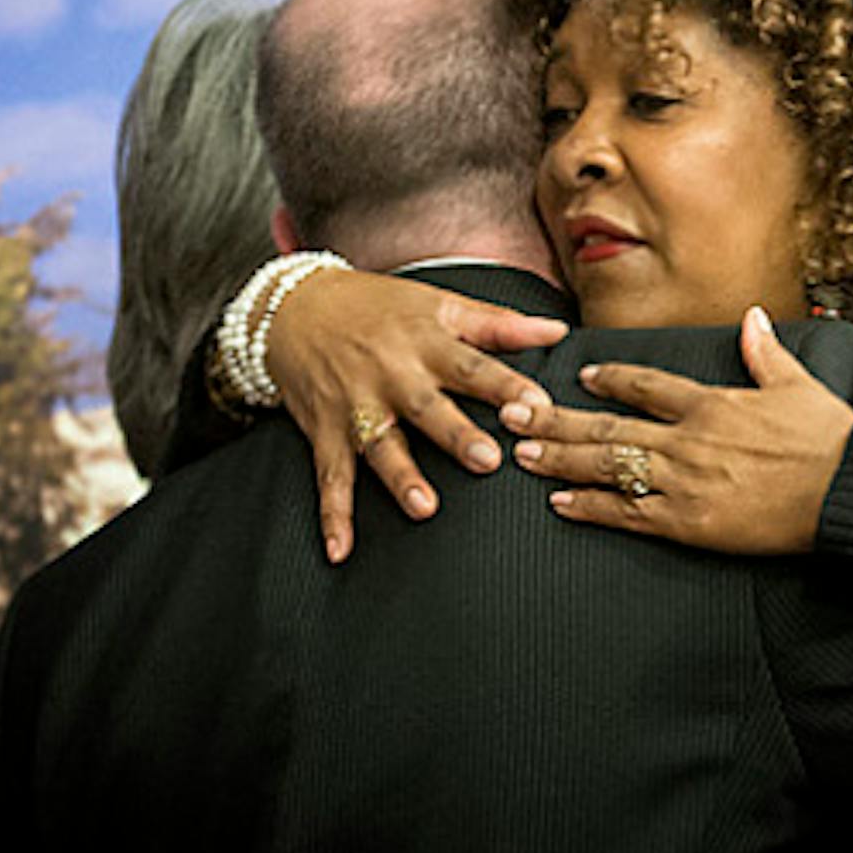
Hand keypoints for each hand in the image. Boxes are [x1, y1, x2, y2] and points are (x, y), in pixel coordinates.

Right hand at [264, 269, 567, 561]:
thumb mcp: (439, 303)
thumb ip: (499, 324)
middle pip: (426, 407)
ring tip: (425, 507)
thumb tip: (559, 329)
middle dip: (456, 434)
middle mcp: (390, 374)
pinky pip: (328, 476)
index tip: (539, 405)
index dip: (505, 385)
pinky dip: (332, 514)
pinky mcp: (323, 430)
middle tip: (489, 460)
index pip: (472, 364)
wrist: (293, 307)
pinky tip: (340, 549)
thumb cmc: (378, 307)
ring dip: (400, 477)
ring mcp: (354, 404)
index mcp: (425, 342)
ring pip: (379, 444)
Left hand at [503, 307, 852, 553]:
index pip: (647, 385)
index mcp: (712, 403)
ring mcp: (684, 481)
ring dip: (561, 460)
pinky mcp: (689, 522)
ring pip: (608, 468)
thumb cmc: (831, 439)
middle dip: (557, 420)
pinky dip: (591, 508)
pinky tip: (561, 504)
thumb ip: (766, 353)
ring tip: (523, 455)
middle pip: (609, 426)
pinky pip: (628, 513)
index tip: (583, 375)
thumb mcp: (799, 385)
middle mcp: (687, 438)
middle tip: (515, 414)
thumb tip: (752, 318)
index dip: (611, 378)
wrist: (847, 488)